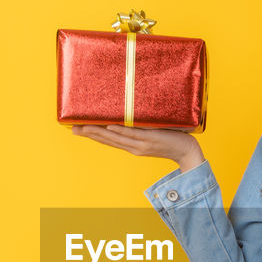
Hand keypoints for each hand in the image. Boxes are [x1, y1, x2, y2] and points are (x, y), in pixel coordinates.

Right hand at [69, 123, 204, 172]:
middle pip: (107, 140)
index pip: (109, 140)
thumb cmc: (172, 139)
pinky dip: (120, 130)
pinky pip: (132, 134)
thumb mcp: (153, 132)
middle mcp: (134, 147)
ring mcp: (141, 144)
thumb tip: (133, 110)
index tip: (77, 129)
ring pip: (116, 137)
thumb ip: (142, 126)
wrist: (188, 152)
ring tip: (84, 126)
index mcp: (132, 146)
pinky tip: (109, 126)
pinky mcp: (151, 139)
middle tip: (72, 128)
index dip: (92, 135)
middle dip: (89, 134)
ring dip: (99, 132)